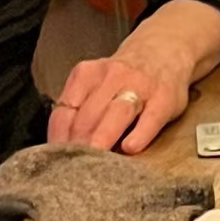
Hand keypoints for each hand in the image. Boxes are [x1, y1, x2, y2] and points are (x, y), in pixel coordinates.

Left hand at [50, 0, 219, 153]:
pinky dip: (139, 134)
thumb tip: (60, 145)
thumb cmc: (123, 77)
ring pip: (116, 113)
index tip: (55, 160)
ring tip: (95, 161)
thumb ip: (79, 108)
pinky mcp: (164, 99)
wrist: (163, 50)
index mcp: (87, 75)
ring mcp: (140, 87)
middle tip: (72, 170)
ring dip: (102, 138)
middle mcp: (112, 77)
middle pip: (88, 115)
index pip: (65, 109)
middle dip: (78, 144)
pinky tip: (130, 148)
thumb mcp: (95, 82)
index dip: (58, 137)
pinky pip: (151, 118)